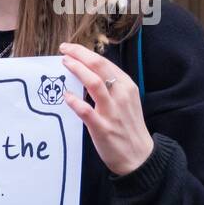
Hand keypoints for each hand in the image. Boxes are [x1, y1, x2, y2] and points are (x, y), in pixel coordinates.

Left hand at [59, 42, 154, 175]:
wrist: (139, 156)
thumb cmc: (127, 127)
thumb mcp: (124, 101)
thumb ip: (109, 87)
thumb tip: (87, 73)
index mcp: (126, 86)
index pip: (105, 63)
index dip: (86, 53)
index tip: (71, 49)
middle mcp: (121, 95)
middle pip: (100, 67)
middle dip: (80, 55)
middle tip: (64, 49)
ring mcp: (112, 111)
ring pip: (95, 83)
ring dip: (78, 71)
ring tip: (64, 64)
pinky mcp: (103, 128)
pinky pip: (87, 111)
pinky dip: (75, 102)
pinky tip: (66, 96)